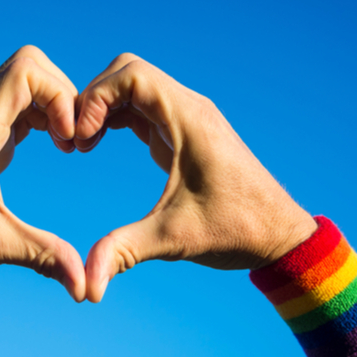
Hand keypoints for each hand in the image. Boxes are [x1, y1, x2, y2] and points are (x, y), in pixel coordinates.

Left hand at [0, 46, 85, 300]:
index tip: (69, 140)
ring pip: (25, 80)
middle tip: (73, 138)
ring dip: (54, 104)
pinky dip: (43, 116)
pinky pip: (18, 103)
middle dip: (63, 95)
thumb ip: (42, 257)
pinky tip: (54, 147)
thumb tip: (85, 287)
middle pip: (30, 65)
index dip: (60, 97)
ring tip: (68, 144)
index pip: (27, 71)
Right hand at [74, 54, 318, 301]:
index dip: (96, 98)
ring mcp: (187, 118)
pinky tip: (100, 145)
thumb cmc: (236, 231)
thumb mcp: (174, 239)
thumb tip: (87, 285)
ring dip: (103, 107)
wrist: (279, 235)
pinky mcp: (184, 133)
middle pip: (128, 71)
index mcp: (189, 119)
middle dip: (94, 98)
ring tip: (83, 145)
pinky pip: (143, 107)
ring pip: (134, 86)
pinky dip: (116, 117)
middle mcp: (189, 109)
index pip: (132, 75)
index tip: (82, 138)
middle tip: (77, 139)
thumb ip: (125, 251)